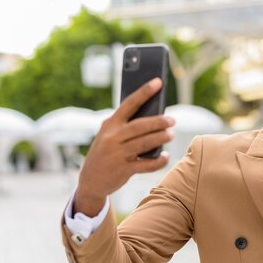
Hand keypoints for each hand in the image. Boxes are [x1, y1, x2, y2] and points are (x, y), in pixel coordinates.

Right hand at [74, 78, 174, 215]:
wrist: (90, 180)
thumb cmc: (106, 152)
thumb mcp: (109, 136)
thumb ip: (126, 127)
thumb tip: (155, 119)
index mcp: (110, 124)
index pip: (129, 104)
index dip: (144, 92)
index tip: (158, 82)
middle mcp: (112, 137)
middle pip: (140, 125)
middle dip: (158, 121)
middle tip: (172, 120)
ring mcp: (117, 154)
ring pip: (144, 143)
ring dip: (160, 138)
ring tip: (171, 135)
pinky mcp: (123, 169)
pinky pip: (146, 164)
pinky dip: (158, 161)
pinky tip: (165, 156)